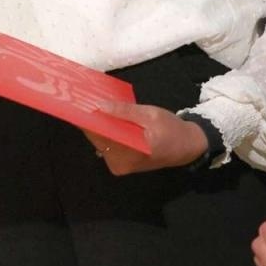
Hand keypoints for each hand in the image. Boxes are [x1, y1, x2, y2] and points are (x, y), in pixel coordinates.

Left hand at [84, 102, 207, 173]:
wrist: (187, 146)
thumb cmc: (171, 129)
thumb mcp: (150, 115)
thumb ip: (125, 111)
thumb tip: (99, 106)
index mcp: (129, 153)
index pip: (100, 135)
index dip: (88, 118)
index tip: (77, 103)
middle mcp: (120, 164)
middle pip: (98, 138)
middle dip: (92, 120)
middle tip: (84, 99)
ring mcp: (119, 166)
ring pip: (101, 141)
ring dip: (98, 125)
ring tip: (94, 105)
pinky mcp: (121, 163)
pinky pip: (107, 144)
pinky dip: (106, 131)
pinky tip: (106, 117)